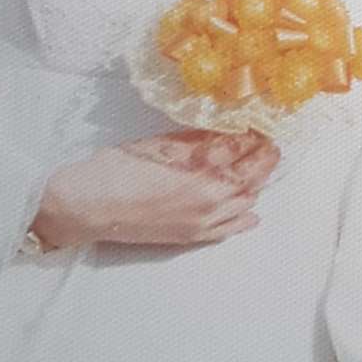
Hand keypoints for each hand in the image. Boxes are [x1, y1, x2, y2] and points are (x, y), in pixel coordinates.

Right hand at [30, 129, 279, 248]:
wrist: (91, 205)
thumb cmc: (120, 167)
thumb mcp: (162, 142)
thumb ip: (198, 139)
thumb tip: (224, 131)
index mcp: (204, 163)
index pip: (244, 145)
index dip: (256, 134)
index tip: (262, 126)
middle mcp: (212, 193)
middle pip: (252, 173)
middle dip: (264, 157)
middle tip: (270, 145)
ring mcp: (204, 218)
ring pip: (245, 199)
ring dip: (256, 183)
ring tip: (260, 169)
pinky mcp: (192, 236)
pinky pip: (228, 229)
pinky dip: (243, 218)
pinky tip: (252, 213)